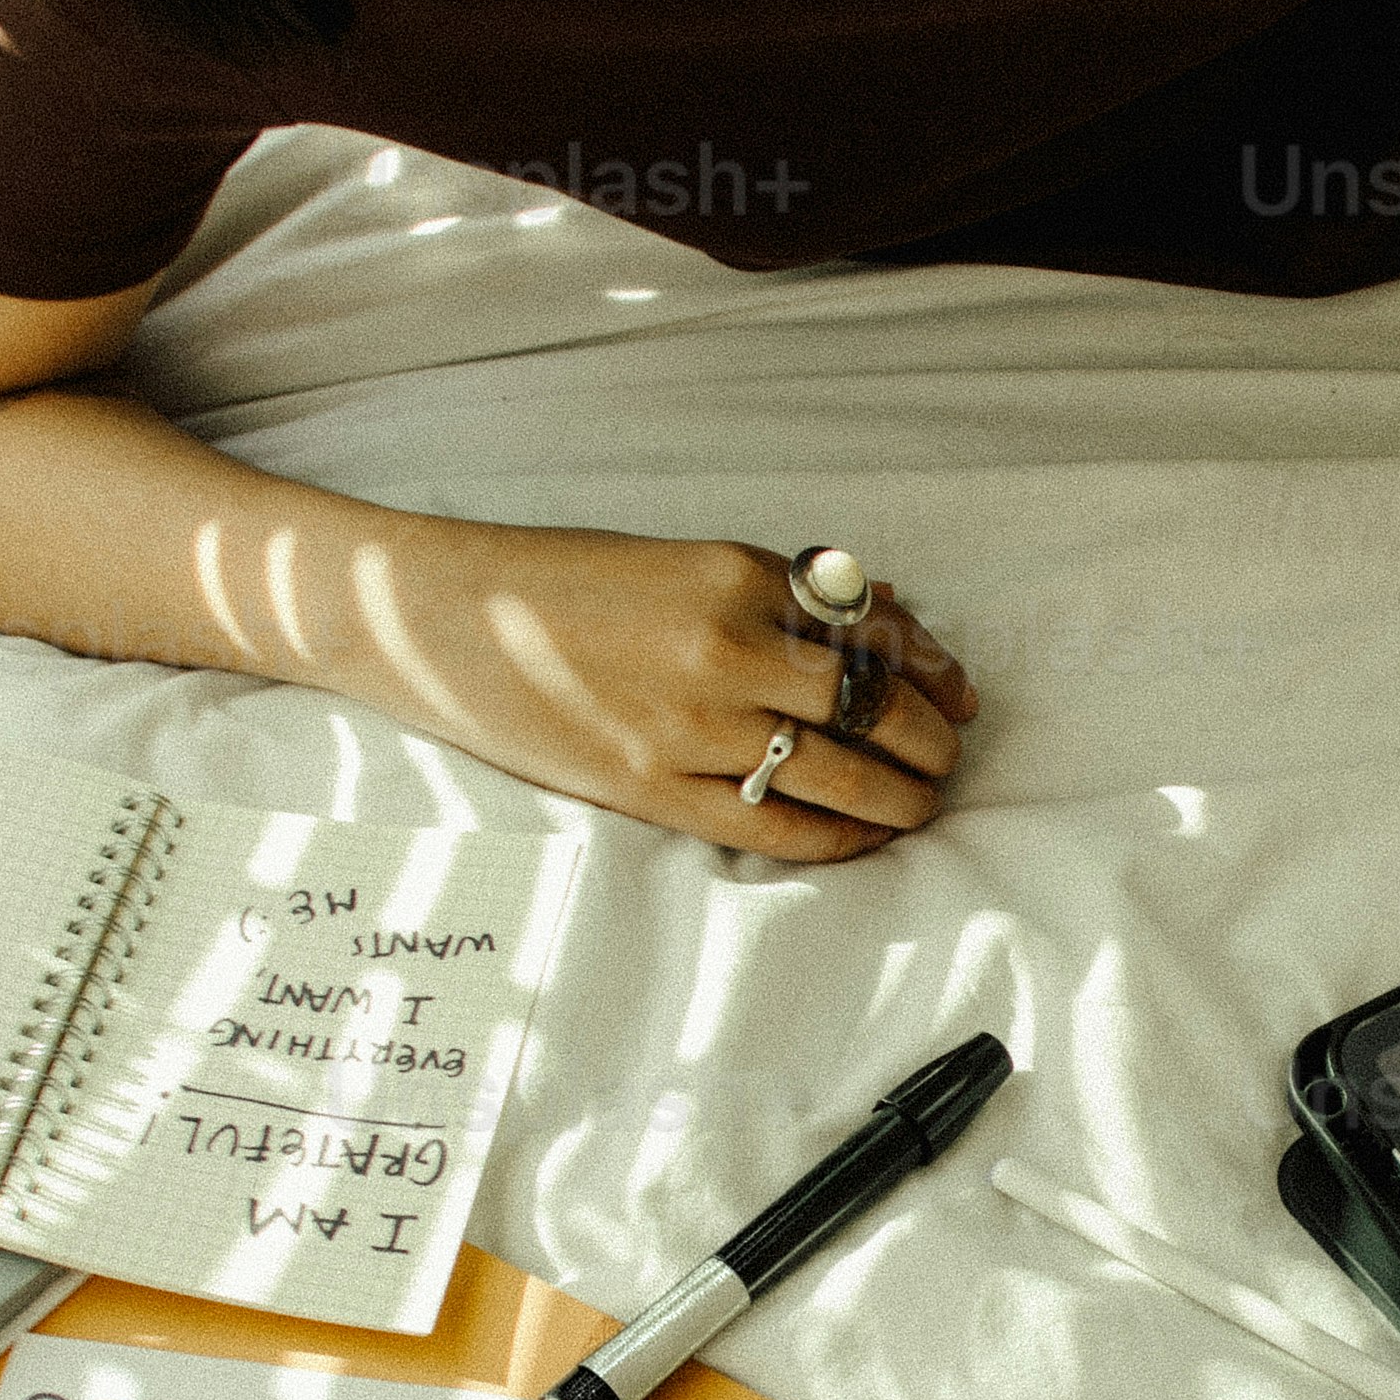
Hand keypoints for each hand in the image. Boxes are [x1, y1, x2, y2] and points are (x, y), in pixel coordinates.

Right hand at [370, 523, 978, 861]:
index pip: (872, 630)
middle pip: (875, 707)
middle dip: (930, 740)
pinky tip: (858, 837)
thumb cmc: (563, 582)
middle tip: (949, 756)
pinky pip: (775, 828)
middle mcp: (725, 647)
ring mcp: (689, 726)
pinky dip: (834, 838)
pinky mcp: (652, 788)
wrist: (442, 618)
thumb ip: (784, 592)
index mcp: (736, 574)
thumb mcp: (681, 561)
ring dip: (900, 796)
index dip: (931, 669)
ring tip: (921, 803)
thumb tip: (891, 615)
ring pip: (841, 775)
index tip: (957, 691)